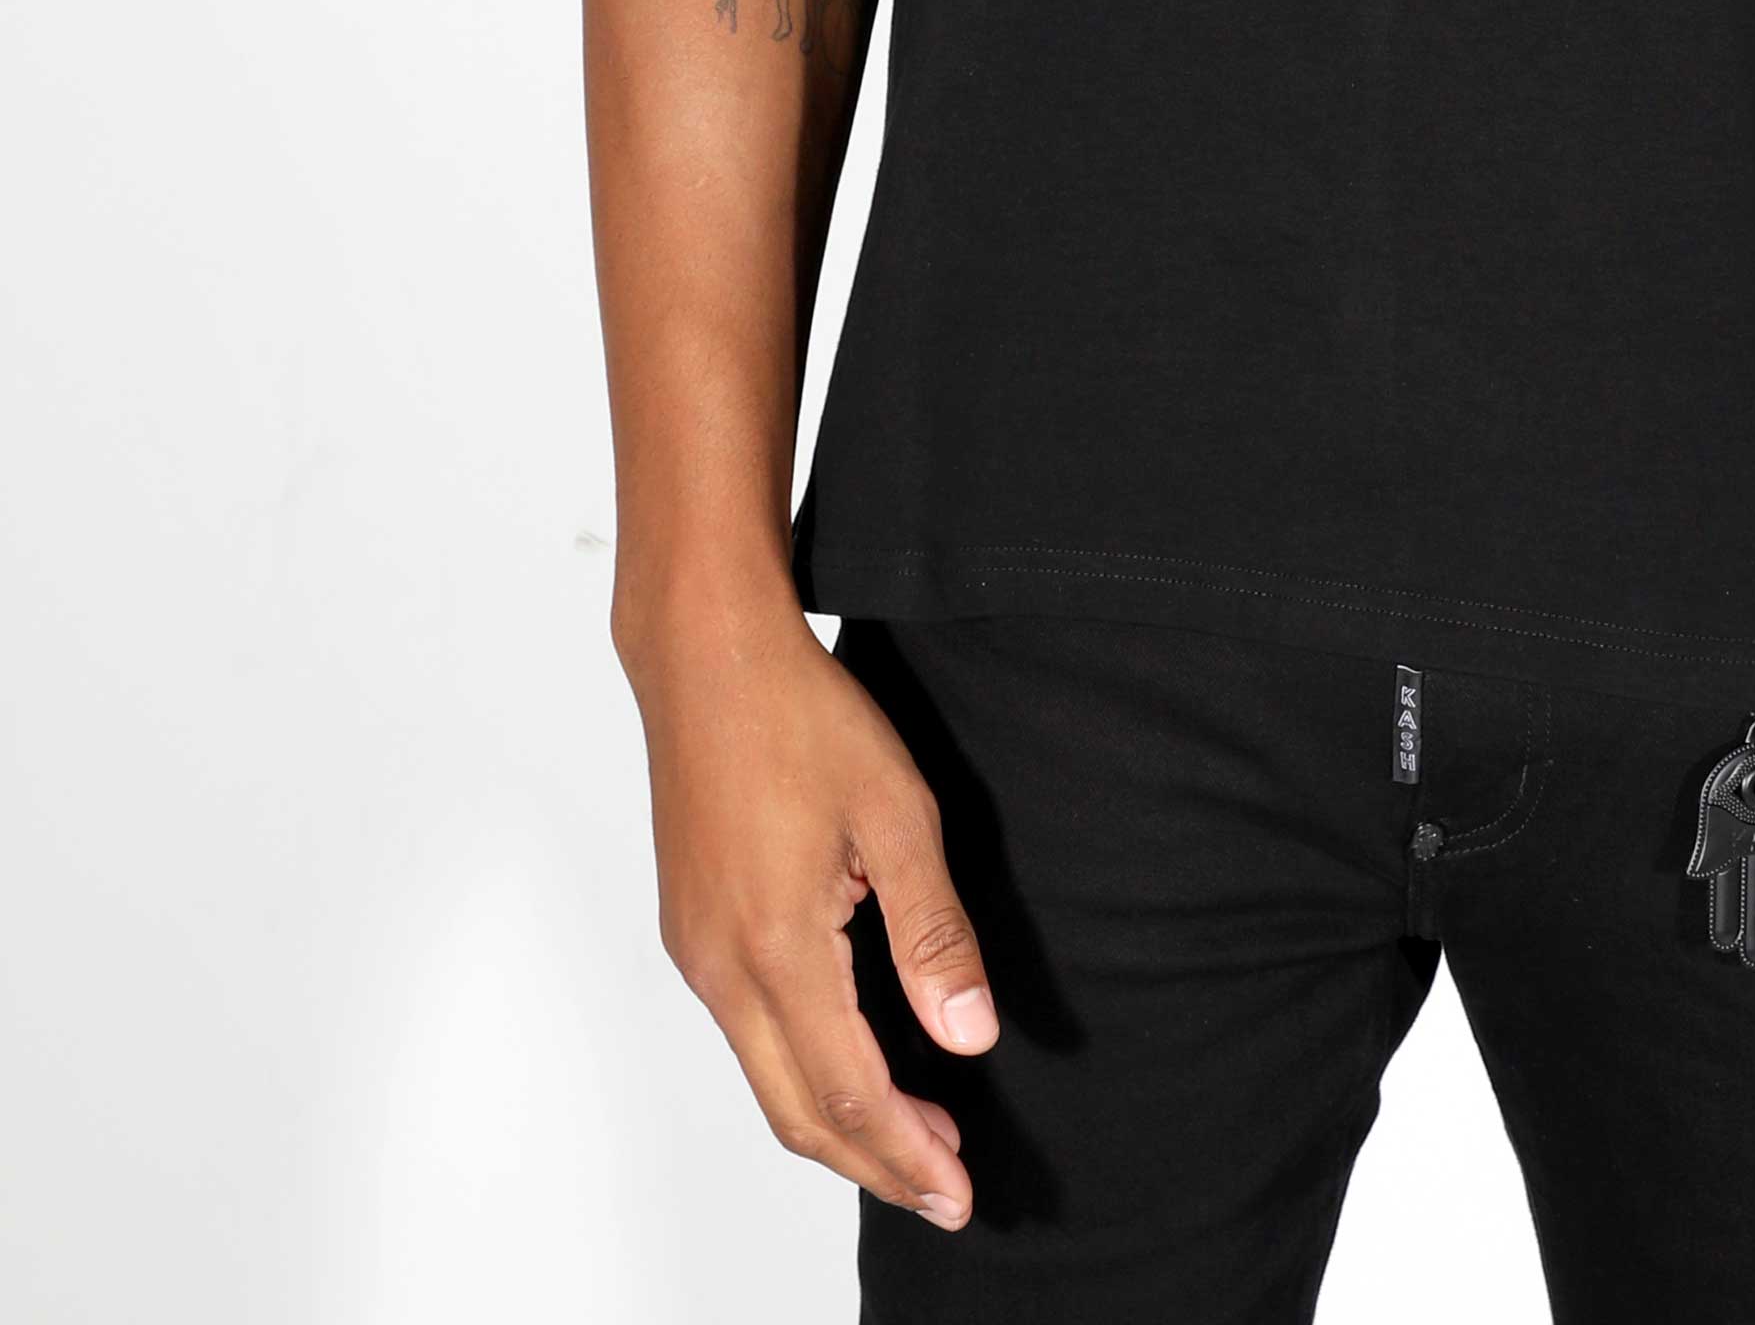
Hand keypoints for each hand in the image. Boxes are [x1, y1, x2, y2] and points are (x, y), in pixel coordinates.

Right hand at [623, 598, 998, 1229]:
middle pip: (798, 1112)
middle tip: (944, 1186)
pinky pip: (747, 1033)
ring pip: (767, 1078)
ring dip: (839, 1119)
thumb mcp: (897, 813)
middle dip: (875, 1161)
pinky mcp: (691, 929)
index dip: (907, 1155)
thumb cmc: (800, 715)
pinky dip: (803, 1069)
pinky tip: (851, 1053)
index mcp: (777, 948)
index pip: (849, 1095)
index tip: (959, 1192)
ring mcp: (697, 953)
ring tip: (913, 1131)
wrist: (704, 654)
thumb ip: (933, 933)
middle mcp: (722, 969)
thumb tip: (971, 1035)